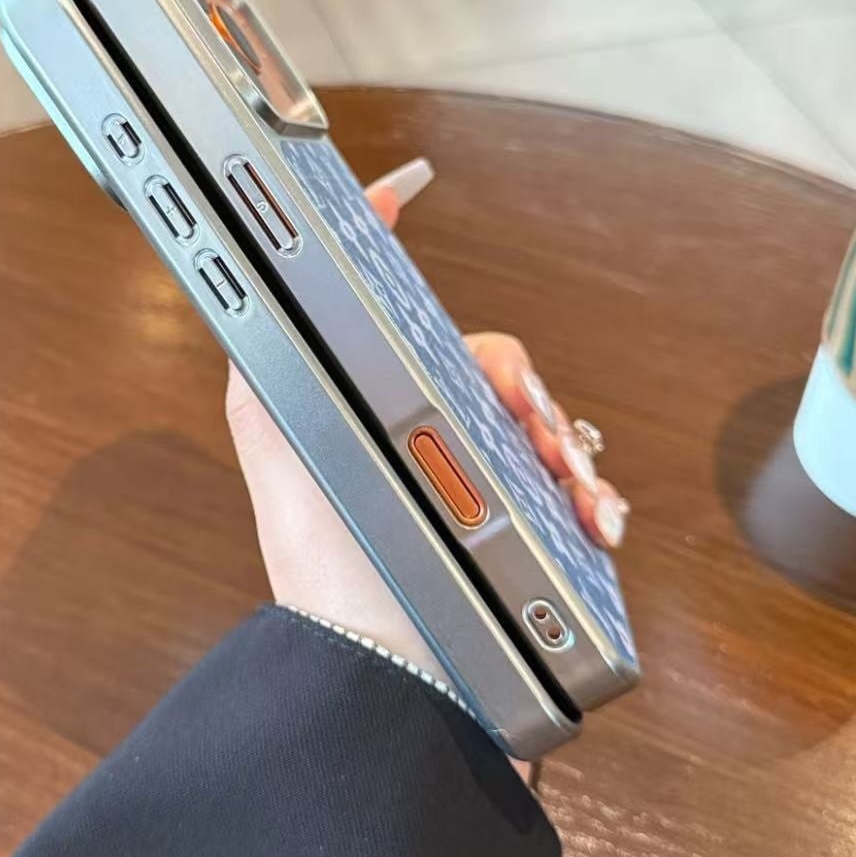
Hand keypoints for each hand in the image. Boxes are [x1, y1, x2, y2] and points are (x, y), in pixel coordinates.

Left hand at [224, 162, 628, 747]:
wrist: (392, 670)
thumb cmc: (328, 558)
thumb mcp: (276, 437)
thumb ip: (263, 353)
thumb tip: (263, 262)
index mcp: (375, 410)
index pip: (399, 314)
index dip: (393, 240)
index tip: (406, 186)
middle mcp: (429, 440)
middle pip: (496, 363)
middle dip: (519, 384)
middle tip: (523, 425)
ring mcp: (483, 489)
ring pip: (547, 421)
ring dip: (563, 441)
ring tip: (565, 482)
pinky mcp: (529, 536)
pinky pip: (579, 486)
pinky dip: (592, 492)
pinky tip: (591, 513)